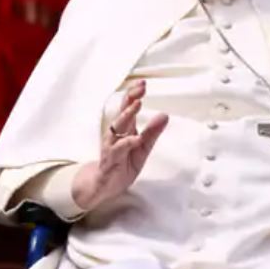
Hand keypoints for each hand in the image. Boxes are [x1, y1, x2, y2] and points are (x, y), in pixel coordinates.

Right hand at [72, 80, 168, 210]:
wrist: (105, 186)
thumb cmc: (123, 163)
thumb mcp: (143, 148)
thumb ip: (152, 133)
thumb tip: (164, 115)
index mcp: (125, 129)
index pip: (128, 107)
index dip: (134, 94)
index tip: (142, 83)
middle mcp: (116, 134)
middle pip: (122, 112)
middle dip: (130, 99)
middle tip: (140, 88)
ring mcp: (111, 145)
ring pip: (117, 127)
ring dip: (126, 115)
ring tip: (136, 105)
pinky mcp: (110, 159)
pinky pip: (118, 149)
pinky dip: (126, 143)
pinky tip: (135, 138)